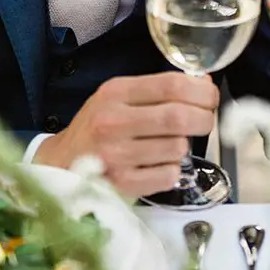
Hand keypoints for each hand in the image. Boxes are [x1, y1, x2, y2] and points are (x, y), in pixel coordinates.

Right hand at [33, 73, 218, 197]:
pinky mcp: (121, 185)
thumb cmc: (95, 129)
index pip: (171, 85)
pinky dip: (172, 170)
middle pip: (179, 117)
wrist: (60, 165)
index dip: (201, 91)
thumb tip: (202, 84)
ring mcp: (116, 156)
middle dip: (203, 119)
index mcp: (114, 93)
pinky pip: (168, 175)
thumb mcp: (117, 97)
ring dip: (183, 146)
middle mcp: (112, 122)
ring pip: (177, 148)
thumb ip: (157, 89)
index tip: (210, 97)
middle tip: (204, 121)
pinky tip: (157, 165)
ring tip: (169, 145)